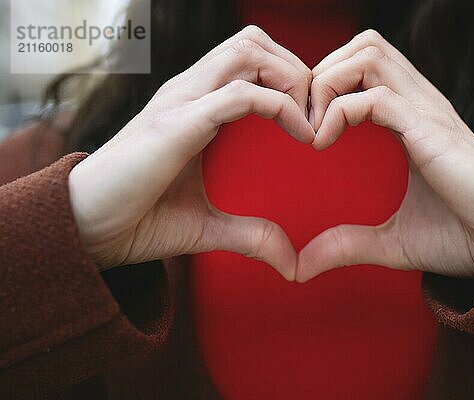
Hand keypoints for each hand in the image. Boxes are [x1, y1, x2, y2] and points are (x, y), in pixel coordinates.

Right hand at [68, 26, 313, 279]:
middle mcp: (189, 92)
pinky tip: (302, 136)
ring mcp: (181, 102)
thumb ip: (252, 236)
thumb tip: (292, 263)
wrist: (84, 230)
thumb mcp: (207, 228)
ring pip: (248, 51)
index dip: (291, 80)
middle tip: (316, 115)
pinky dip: (279, 106)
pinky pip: (239, 94)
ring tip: (308, 122)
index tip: (315, 123)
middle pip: (254, 42)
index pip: (251, 60)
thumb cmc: (137, 220)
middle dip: (296, 69)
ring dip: (291, 78)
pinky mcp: (176, 124)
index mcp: (197, 105)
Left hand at [297, 30, 473, 280]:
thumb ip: (345, 245)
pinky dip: (339, 111)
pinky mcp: (430, 131)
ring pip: (369, 54)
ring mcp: (425, 111)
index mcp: (409, 117)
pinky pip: (376, 96)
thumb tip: (302, 267)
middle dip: (322, 73)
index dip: (324, 86)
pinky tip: (322, 144)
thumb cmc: (460, 236)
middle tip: (304, 121)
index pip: (362, 65)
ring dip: (327, 83)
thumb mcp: (390, 242)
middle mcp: (417, 103)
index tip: (304, 130)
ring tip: (314, 130)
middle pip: (363, 45)